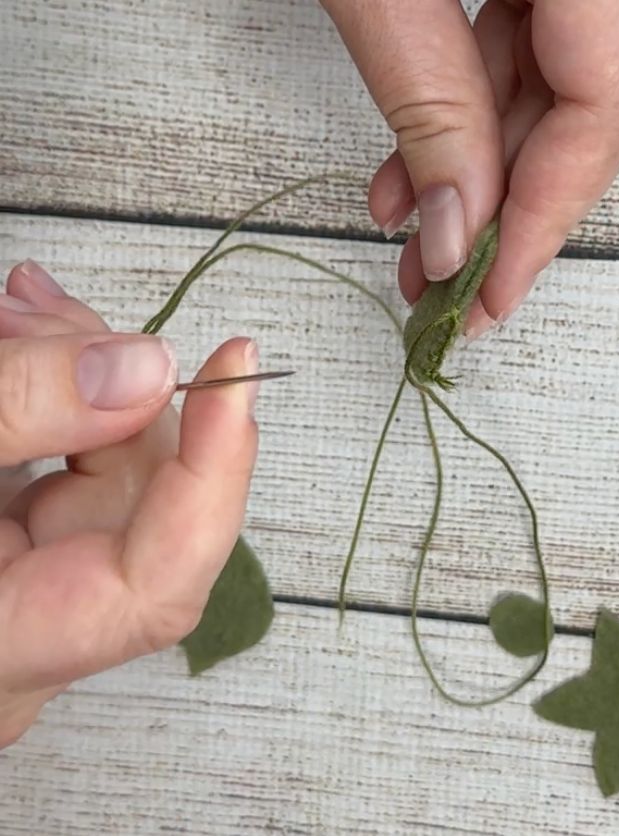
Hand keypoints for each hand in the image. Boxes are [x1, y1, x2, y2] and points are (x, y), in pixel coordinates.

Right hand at [0, 261, 258, 747]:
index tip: (238, 370)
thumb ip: (9, 410)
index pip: (156, 587)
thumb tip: (146, 367)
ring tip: (18, 306)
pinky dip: (55, 402)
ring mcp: (26, 594)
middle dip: (113, 387)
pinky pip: (69, 473)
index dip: (214, 477)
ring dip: (78, 379)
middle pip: (139, 506)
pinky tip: (22, 336)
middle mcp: (27, 640)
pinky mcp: (17, 555)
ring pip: (110, 477)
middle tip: (40, 303)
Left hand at [322, 0, 618, 337]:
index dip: (545, 221)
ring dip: (474, 174)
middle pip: (591, 115)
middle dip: (503, 214)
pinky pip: (531, 51)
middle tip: (443, 289)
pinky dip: (468, 112)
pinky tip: (414, 165)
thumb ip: (430, 103)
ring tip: (411, 236)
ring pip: (557, 92)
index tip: (489, 299)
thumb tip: (457, 234)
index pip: (606, 112)